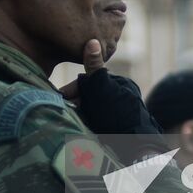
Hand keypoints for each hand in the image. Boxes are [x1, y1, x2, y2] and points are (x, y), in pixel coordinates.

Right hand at [61, 40, 164, 161]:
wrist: (134, 152)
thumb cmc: (117, 115)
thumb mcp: (102, 88)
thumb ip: (94, 67)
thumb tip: (92, 40)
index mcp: (121, 86)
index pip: (90, 81)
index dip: (72, 90)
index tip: (58, 98)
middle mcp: (122, 100)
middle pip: (89, 98)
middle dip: (74, 105)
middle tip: (61, 112)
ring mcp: (119, 119)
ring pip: (90, 114)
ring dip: (77, 118)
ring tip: (68, 124)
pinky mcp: (116, 136)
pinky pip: (95, 130)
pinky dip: (85, 130)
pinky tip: (77, 134)